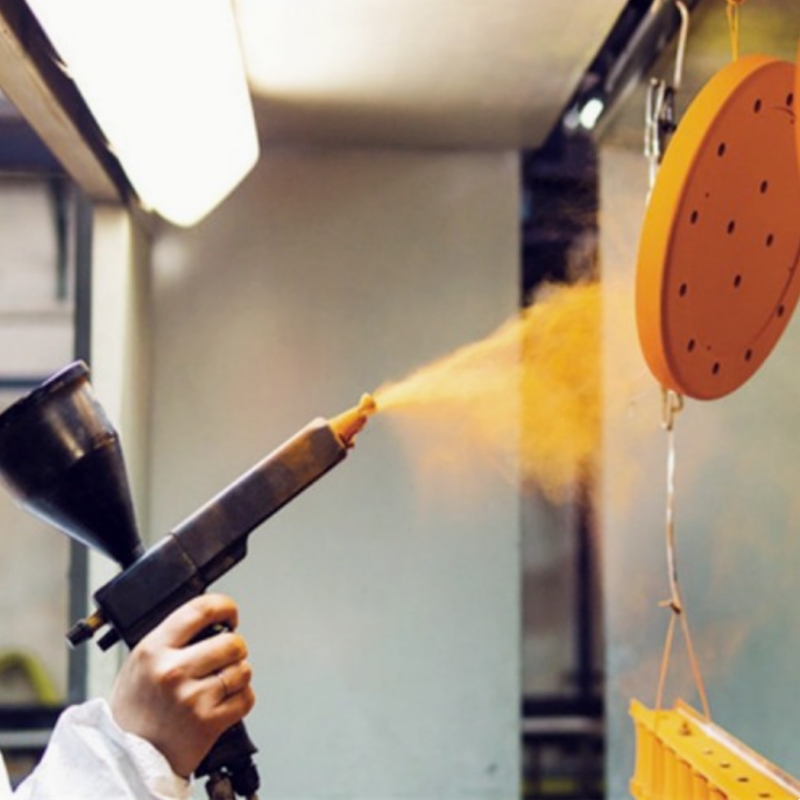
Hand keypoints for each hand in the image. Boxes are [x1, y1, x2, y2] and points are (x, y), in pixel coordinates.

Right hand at [109, 593, 254, 777]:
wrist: (126, 756)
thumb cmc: (136, 707)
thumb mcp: (141, 660)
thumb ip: (173, 637)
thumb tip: (212, 617)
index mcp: (154, 649)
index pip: (201, 609)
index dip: (224, 606)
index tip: (230, 614)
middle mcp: (173, 671)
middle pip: (232, 642)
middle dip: (235, 648)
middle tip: (225, 656)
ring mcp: (192, 698)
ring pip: (243, 669)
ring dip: (238, 674)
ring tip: (219, 682)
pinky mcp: (208, 722)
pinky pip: (246, 698)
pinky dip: (242, 698)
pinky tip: (223, 700)